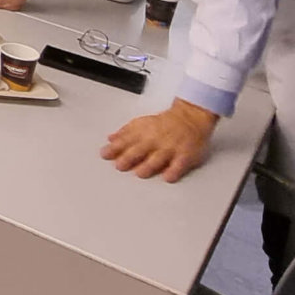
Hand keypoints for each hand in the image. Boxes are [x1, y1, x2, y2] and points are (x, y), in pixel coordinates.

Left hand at [102, 101, 219, 181]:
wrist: (190, 117)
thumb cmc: (164, 123)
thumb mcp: (142, 123)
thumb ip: (125, 133)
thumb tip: (110, 140)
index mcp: (143, 132)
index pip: (126, 141)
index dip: (114, 148)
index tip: (104, 154)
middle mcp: (156, 140)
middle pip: (140, 149)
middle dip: (129, 157)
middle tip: (119, 165)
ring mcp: (171, 148)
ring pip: (159, 157)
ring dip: (149, 165)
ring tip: (140, 173)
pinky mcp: (185, 155)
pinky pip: (180, 164)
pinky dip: (174, 170)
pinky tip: (168, 177)